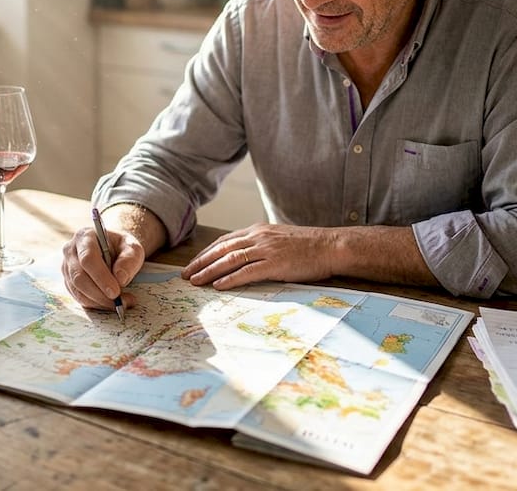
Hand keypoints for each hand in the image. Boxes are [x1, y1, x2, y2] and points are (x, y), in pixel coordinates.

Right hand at [61, 224, 145, 310]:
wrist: (114, 251)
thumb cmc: (122, 248)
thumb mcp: (133, 248)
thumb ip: (130, 259)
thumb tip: (120, 278)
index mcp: (85, 236)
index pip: (88, 258)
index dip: (101, 276)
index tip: (116, 292)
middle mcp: (70, 251)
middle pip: (79, 276)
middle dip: (100, 293)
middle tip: (120, 302)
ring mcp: (67, 267)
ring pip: (78, 290)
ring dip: (99, 301)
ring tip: (120, 303)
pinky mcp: (69, 282)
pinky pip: (79, 297)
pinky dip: (95, 304)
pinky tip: (109, 303)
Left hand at [182, 223, 337, 289]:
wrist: (331, 246)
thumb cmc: (309, 246)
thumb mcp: (279, 239)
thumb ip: (261, 245)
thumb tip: (246, 257)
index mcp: (258, 230)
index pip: (225, 240)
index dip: (206, 252)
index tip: (194, 263)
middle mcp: (258, 237)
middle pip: (222, 249)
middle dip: (201, 262)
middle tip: (185, 274)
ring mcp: (266, 249)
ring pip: (230, 259)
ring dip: (210, 271)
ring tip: (195, 281)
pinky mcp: (275, 264)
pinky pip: (247, 272)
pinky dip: (230, 279)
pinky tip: (218, 286)